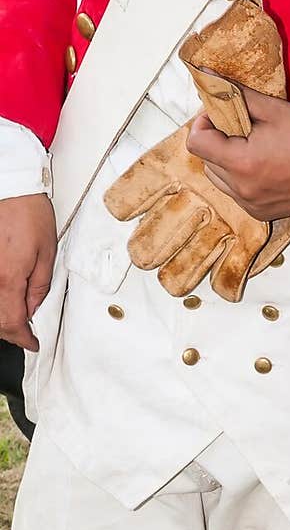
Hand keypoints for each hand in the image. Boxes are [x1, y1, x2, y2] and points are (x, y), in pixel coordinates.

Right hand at [0, 194, 56, 349]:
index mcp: (8, 278)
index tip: (32, 343)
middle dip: (10, 331)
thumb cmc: (27, 213)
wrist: (8, 187)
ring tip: (15, 319)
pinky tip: (3, 300)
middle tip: (24, 334)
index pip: (11, 322)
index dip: (22, 338)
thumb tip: (33, 309)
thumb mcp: (46, 254)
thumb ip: (38, 287)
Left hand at [186, 87, 289, 219]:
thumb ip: (236, 95)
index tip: (219, 116)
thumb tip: (207, 77)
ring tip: (251, 150)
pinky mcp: (261, 213)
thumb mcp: (273, 110)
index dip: (203, 124)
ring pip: (219, 180)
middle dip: (217, 142)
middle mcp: (243, 189)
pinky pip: (236, 194)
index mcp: (242, 163)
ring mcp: (251, 204)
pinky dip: (241, 179)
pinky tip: (262, 167)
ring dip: (226, 162)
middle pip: (206, 161)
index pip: (196, 143)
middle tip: (240, 130)